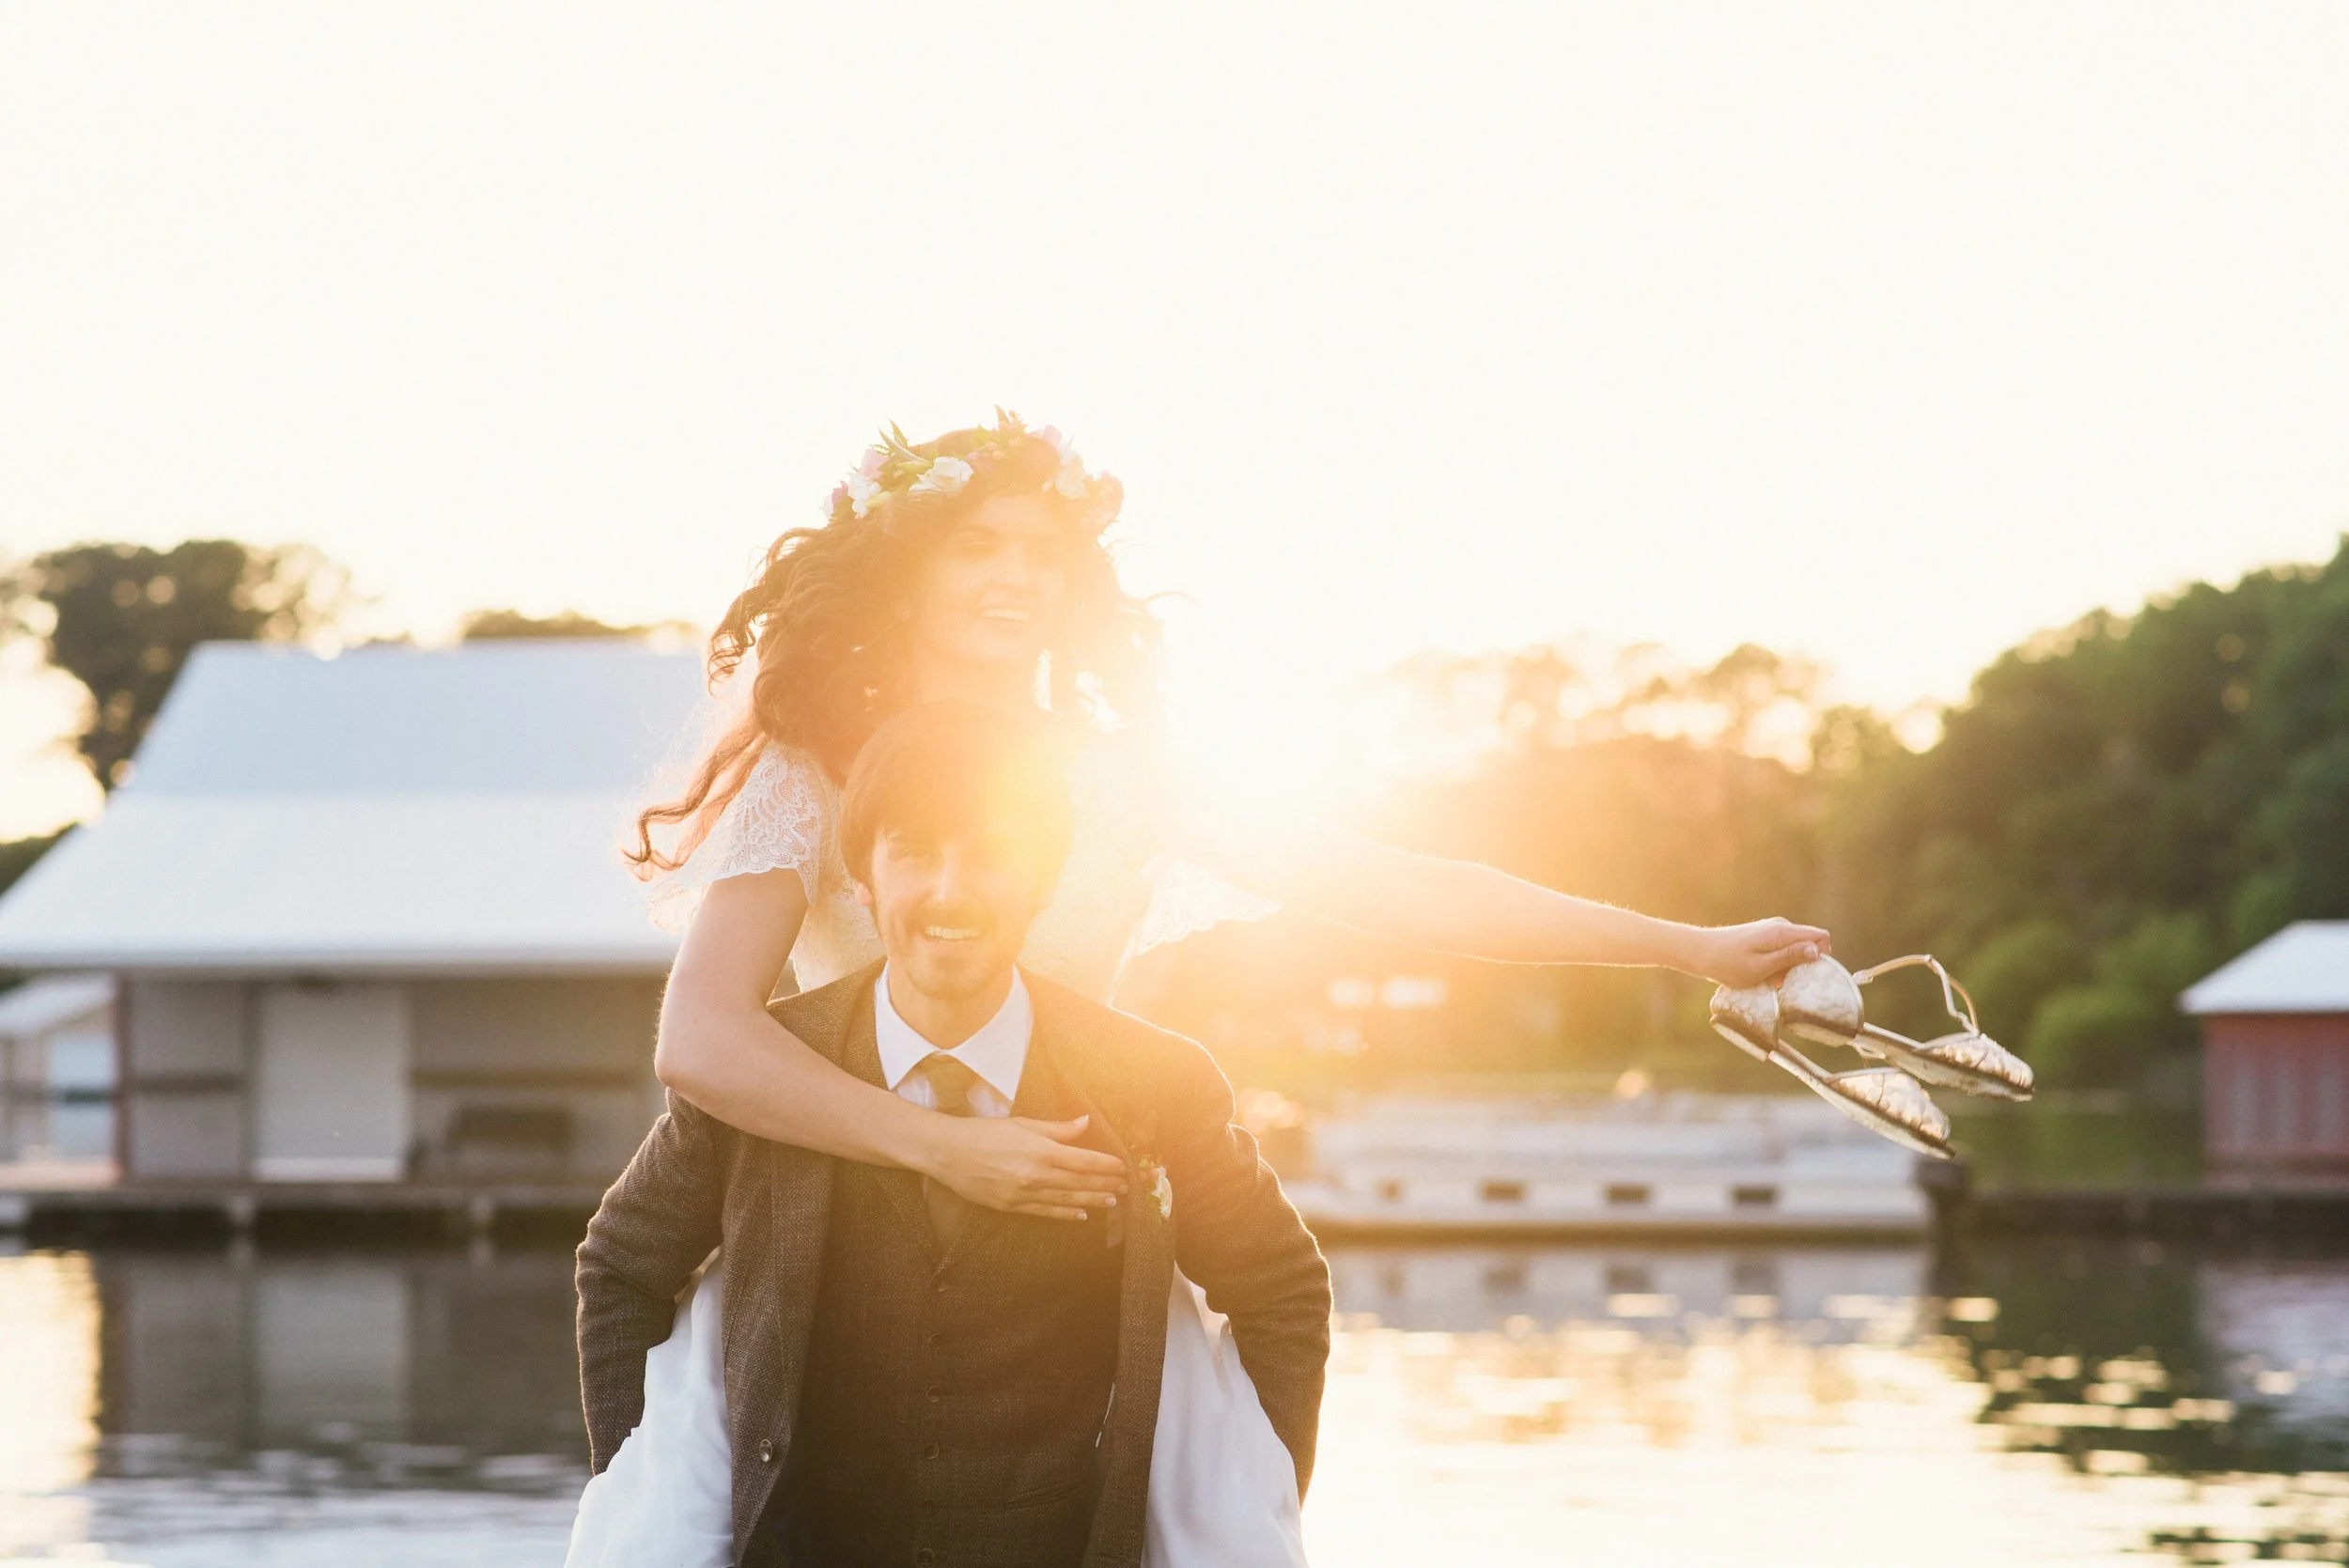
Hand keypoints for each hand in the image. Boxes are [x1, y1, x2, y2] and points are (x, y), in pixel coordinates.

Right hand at [919, 1114, 1130, 1221]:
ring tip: (1111, 1201)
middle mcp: (1035, 1175)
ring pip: (1066, 1200)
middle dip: (1104, 1184)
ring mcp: (1023, 1194)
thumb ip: (1057, 1129)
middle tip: (1123, 1187)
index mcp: (1040, 1151)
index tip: (1121, 1167)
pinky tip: (1081, 1214)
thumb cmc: (984, 1133)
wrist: (948, 1152)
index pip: (1084, 1161)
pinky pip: (1045, 1212)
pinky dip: (1066, 1213)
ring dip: (1091, 1200)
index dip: (1106, 1166)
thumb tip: (1085, 1123)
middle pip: (1079, 1182)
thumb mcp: (1023, 1124)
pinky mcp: (1012, 1206)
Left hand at [1683, 918, 1831, 988]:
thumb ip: (1789, 957)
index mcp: (1782, 932)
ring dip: (1791, 967)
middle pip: (1810, 944)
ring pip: (1796, 949)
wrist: (1699, 952)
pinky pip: (1783, 951)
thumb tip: (1817, 950)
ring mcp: (1772, 930)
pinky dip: (1779, 965)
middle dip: (1806, 965)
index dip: (1823, 957)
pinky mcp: (1764, 937)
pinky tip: (1766, 977)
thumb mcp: (1761, 967)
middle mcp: (1780, 927)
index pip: (1821, 937)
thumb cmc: (1728, 963)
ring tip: (1773, 982)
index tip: (1811, 976)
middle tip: (1789, 983)